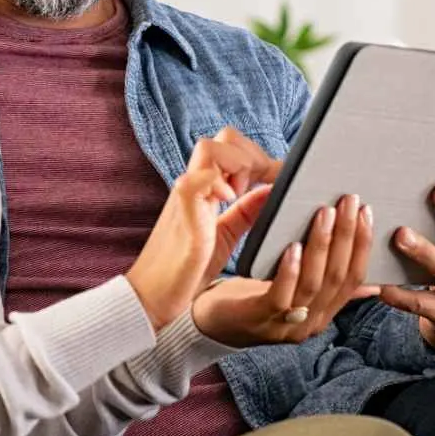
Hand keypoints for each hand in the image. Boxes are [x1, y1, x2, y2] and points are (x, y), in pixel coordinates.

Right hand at [126, 128, 279, 330]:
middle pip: (224, 138)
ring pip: (210, 147)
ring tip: (241, 195)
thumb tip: (272, 190)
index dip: (260, 156)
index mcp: (206, 188)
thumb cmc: (187, 268)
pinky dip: (218, 183)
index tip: (280, 180)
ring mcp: (186, 196)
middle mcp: (195, 185)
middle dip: (252, 155)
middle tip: (263, 185)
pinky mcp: (182, 214)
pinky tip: (229, 201)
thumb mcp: (226, 234)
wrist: (154, 297)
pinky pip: (196, 180)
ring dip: (237, 165)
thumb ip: (246, 212)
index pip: (233, 147)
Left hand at [193, 194, 381, 346]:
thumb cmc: (251, 298)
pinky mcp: (259, 319)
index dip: (362, 244)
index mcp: (323, 313)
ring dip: (322, 245)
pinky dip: (290, 270)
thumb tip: (369, 276)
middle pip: (338, 277)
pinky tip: (293, 246)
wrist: (208, 324)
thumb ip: (326, 282)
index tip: (366, 212)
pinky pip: (281, 295)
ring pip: (314, 283)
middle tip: (349, 202)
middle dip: (347, 236)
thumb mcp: (294, 289)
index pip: (354, 278)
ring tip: (324, 214)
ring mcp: (286, 325)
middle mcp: (310, 323)